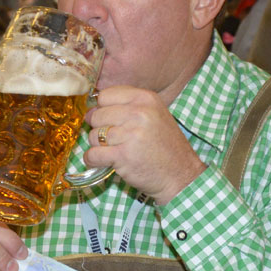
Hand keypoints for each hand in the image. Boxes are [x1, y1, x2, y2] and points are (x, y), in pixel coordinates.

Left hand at [84, 86, 205, 205]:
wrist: (180, 175)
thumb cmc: (165, 146)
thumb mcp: (154, 115)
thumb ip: (127, 107)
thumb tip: (90, 110)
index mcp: (146, 98)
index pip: (105, 95)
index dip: (103, 108)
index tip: (109, 120)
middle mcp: (138, 113)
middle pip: (97, 115)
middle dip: (99, 128)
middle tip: (114, 139)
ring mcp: (130, 134)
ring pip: (94, 135)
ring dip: (98, 146)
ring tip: (114, 150)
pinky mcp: (123, 155)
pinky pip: (93, 154)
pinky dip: (93, 159)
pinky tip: (103, 161)